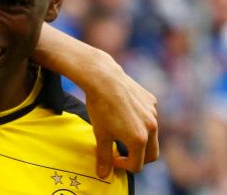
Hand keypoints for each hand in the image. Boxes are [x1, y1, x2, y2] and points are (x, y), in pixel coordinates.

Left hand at [83, 56, 158, 177]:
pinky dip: (140, 121)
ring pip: (152, 134)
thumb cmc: (100, 108)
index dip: (122, 166)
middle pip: (152, 154)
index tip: (111, 158)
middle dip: (137, 157)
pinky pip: (149, 116)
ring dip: (140, 139)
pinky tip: (123, 113)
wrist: (103, 78)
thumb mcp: (100, 135)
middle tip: (121, 153)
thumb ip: (104, 157)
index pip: (137, 165)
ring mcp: (153, 112)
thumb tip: (103, 175)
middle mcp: (152, 127)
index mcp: (140, 140)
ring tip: (121, 131)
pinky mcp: (151, 100)